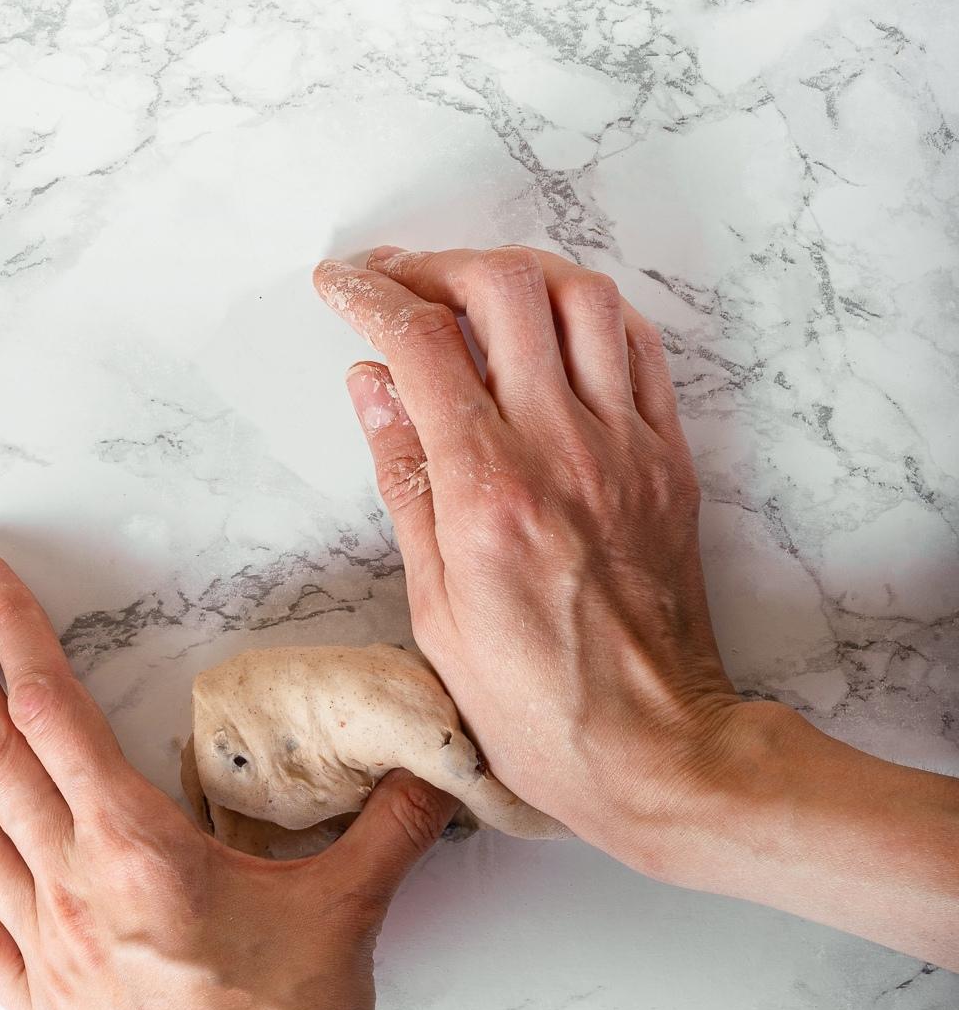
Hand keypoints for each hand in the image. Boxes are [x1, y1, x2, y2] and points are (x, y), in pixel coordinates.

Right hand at [314, 244, 742, 872]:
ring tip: (473, 296)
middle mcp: (563, 448)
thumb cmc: (536, 702)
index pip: (422, 344)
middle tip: (399, 283)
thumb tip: (372, 387)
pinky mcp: (669, 459)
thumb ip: (405, 481)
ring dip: (517, 274)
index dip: (370, 295)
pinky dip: (589, 314)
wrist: (652, 744)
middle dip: (437, 265)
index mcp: (489, 491)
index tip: (340, 285)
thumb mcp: (434, 607)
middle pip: (504, 288)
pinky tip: (552, 331)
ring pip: (582, 295)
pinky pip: (639, 346)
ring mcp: (627, 447)